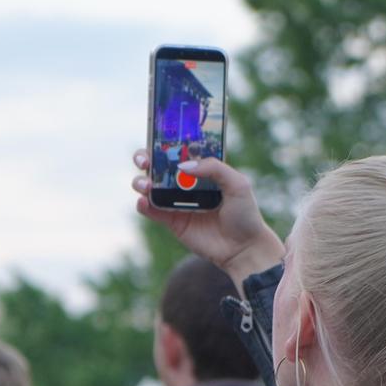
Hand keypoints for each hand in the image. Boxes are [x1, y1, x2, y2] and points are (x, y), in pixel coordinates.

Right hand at [131, 151, 284, 283]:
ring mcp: (176, 201)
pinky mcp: (171, 221)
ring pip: (149, 186)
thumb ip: (214, 168)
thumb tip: (183, 166)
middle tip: (144, 160)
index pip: (178, 149)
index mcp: (202, 169)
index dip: (164, 141)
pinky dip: (142, 204)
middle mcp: (185, 183)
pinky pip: (150, 210)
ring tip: (146, 185)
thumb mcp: (237, 184)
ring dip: (140, 181)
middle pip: (157, 164)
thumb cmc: (245, 214)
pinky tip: (144, 201)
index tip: (157, 136)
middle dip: (144, 157)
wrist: (243, 248)